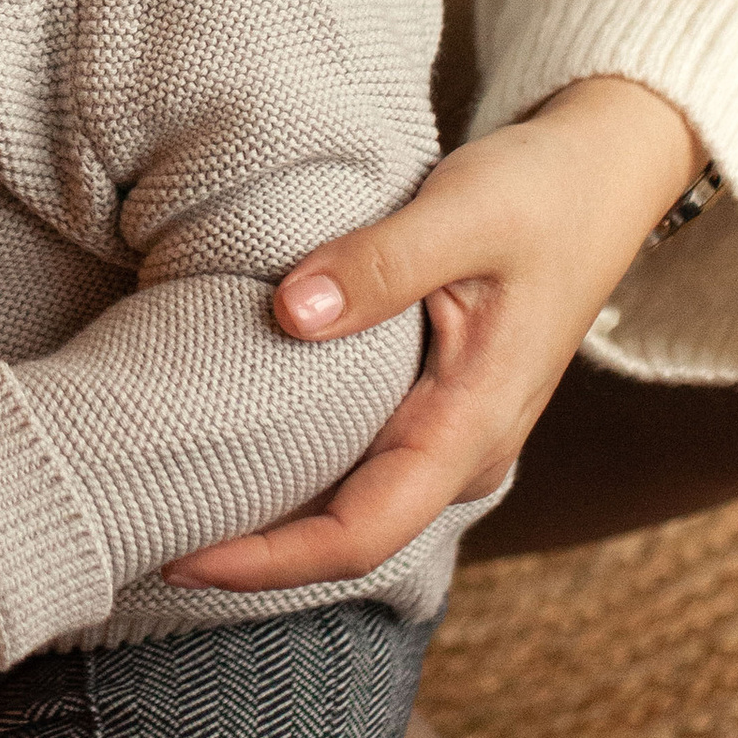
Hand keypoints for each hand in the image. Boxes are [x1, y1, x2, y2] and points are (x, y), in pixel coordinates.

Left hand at [169, 74, 701, 595]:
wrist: (600, 178)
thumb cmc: (537, 194)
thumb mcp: (464, 213)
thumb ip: (381, 262)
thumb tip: (290, 314)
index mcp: (475, 427)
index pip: (362, 532)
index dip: (269, 559)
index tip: (178, 552)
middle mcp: (462, 452)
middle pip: (343, 537)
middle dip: (248, 551)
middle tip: (137, 529)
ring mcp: (446, 434)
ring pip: (345, 504)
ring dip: (263, 513)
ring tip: (161, 497)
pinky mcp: (429, 406)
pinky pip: (351, 462)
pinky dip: (287, 467)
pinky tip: (218, 445)